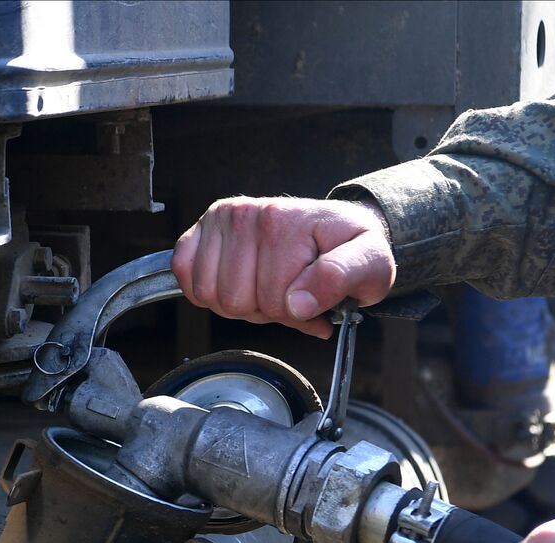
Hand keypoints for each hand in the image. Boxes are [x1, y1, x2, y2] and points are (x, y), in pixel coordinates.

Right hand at [171, 196, 395, 338]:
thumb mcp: (370, 265)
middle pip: (235, 302)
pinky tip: (234, 280)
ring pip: (211, 295)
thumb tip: (298, 302)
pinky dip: (205, 288)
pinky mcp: (203, 228)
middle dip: (265, 310)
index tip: (315, 302)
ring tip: (267, 286)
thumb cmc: (351, 248)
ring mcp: (222, 219)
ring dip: (239, 303)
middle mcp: (248, 215)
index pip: (271, 301)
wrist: (340, 228)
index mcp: (283, 223)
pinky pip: (184, 272)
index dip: (295, 315)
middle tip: (291, 293)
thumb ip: (341, 279)